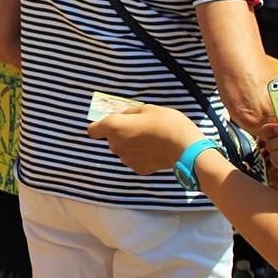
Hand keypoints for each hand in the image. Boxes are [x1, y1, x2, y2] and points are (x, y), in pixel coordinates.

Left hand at [87, 104, 203, 174]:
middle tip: (141, 127)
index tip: (113, 123)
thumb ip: (130, 113)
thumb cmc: (165, 122)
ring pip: (123, 150)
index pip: (93, 130)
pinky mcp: (137, 169)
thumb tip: (123, 116)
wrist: (184, 147)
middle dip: (122, 133)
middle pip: (111, 139)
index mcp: (114, 127)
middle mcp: (115, 145)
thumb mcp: (147, 108)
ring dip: (131, 145)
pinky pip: (135, 159)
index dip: (100, 126)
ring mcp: (126, 159)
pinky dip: (141, 155)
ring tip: (150, 139)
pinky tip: (155, 151)